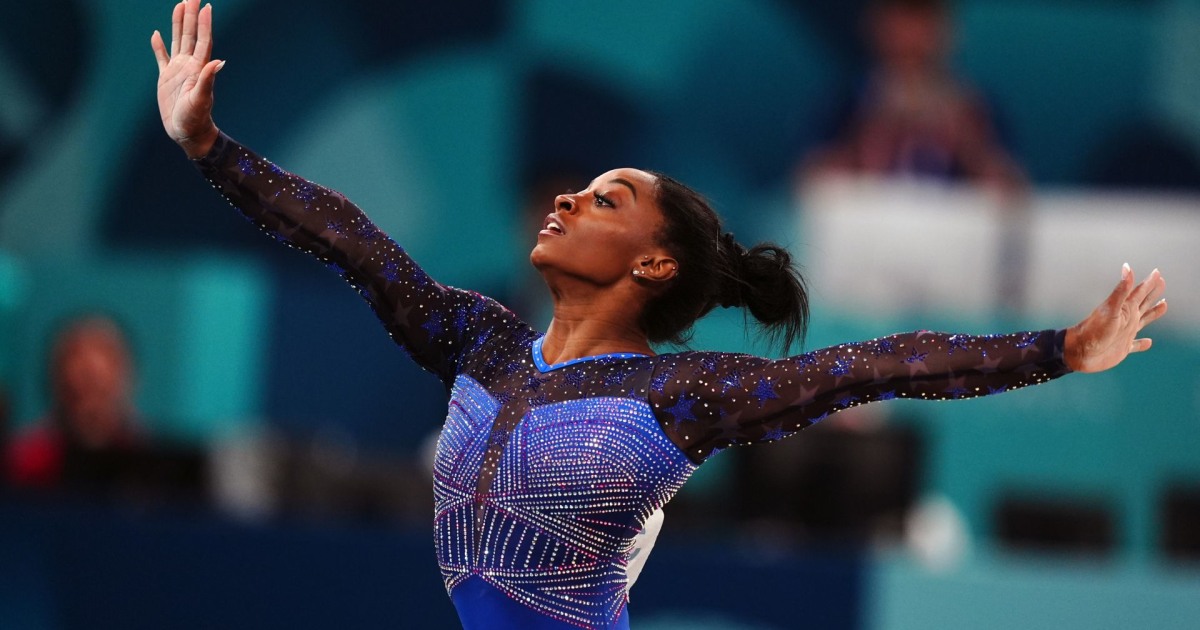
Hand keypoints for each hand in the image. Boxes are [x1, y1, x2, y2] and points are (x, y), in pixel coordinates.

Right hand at [150, 0, 223, 157]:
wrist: (187, 132)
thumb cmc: (196, 119)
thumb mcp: (201, 100)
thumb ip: (207, 80)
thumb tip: (218, 62)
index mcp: (198, 68)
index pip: (202, 40)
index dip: (204, 23)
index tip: (206, 6)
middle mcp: (189, 65)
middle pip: (190, 35)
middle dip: (191, 15)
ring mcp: (177, 70)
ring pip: (178, 40)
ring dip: (178, 23)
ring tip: (179, 4)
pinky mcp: (166, 78)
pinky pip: (161, 57)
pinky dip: (158, 46)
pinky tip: (156, 34)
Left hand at [1064, 264, 1166, 372]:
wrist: (1079, 352)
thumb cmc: (1094, 330)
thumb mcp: (1110, 309)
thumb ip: (1121, 290)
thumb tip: (1127, 267)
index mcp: (1125, 309)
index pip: (1140, 292)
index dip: (1149, 282)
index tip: (1158, 272)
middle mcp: (1127, 319)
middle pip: (1144, 302)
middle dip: (1153, 292)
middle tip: (1162, 282)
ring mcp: (1125, 333)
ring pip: (1144, 320)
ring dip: (1153, 313)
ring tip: (1163, 305)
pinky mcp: (1123, 348)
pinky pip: (1136, 345)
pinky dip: (1142, 343)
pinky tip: (1148, 342)